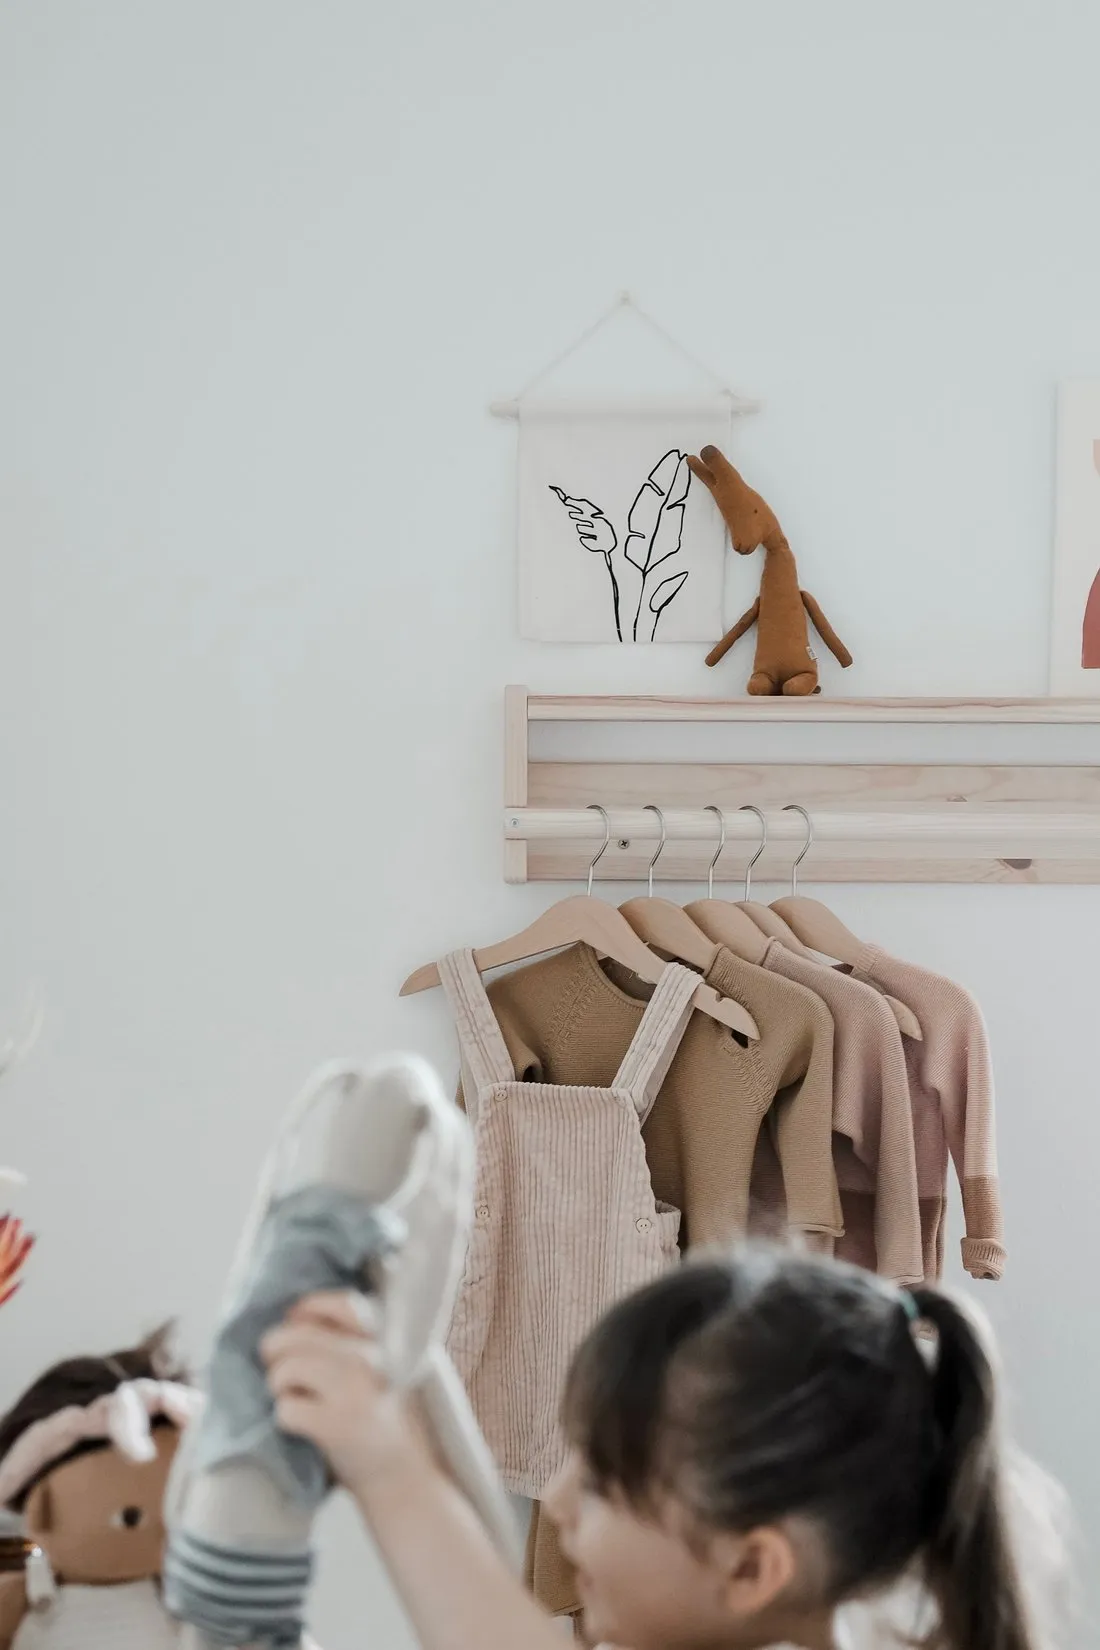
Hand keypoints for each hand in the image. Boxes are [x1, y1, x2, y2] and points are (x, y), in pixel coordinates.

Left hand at [261, 1291, 433, 1499]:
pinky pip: (286, 1408)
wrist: (408, 1481)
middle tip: (282, 1374)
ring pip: (286, 1368)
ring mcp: (354, 1390)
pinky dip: (285, 1418)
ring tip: (292, 1399)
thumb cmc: (388, 1423)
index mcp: (386, 1339)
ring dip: (279, 1386)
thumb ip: (352, 1340)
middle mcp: (371, 1357)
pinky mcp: (337, 1425)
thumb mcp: (387, 1368)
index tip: (296, 1326)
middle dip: (277, 1353)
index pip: (339, 1304)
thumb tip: (293, 1315)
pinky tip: (300, 1426)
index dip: (306, 1312)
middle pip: (297, 1334)